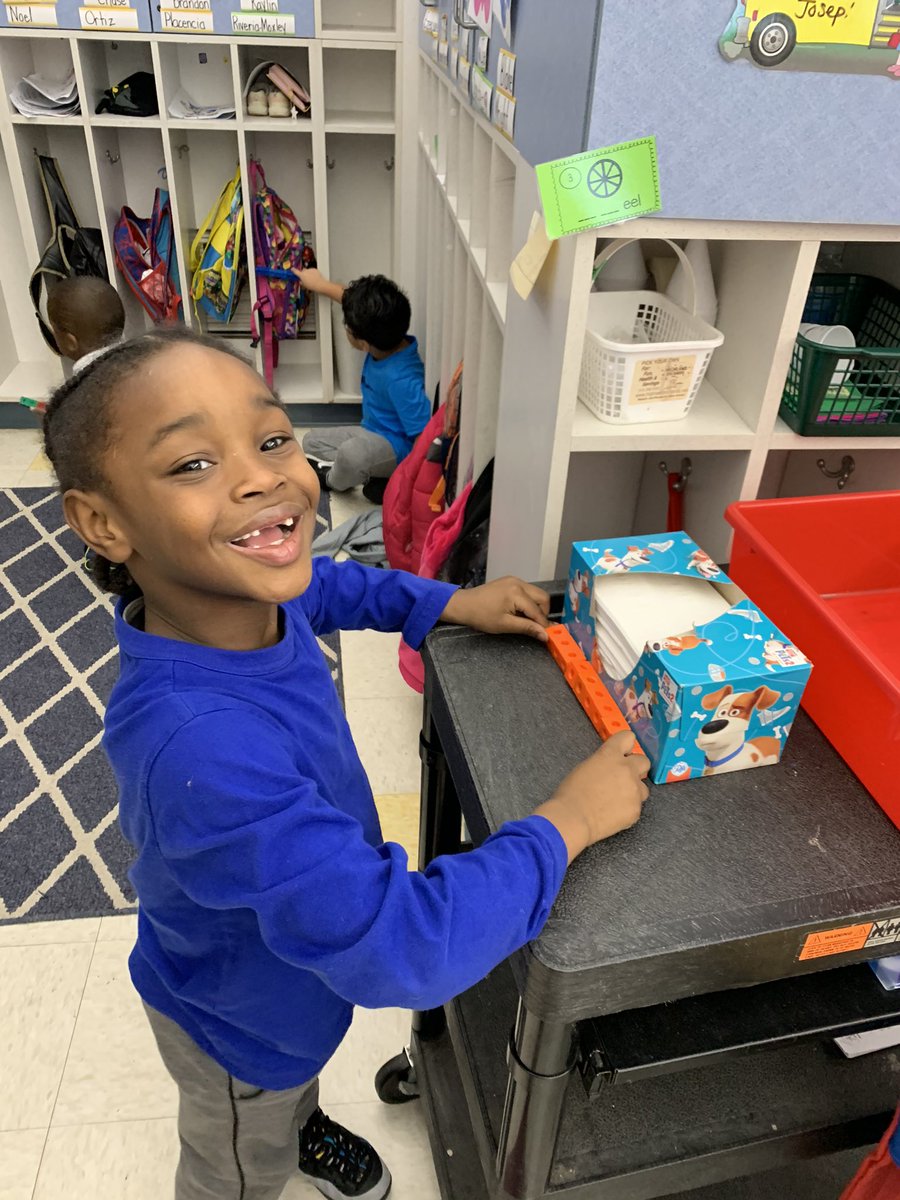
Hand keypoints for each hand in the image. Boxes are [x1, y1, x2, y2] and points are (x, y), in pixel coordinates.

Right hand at [293, 266, 325, 291]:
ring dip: (308, 273)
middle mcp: (305, 271)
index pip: (296, 271)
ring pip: (308, 270)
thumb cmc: (311, 286)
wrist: (320, 284)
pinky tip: (315, 277)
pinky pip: (312, 270)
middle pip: (303, 271)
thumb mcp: (305, 286)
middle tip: (305, 278)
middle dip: (303, 273)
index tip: (292, 269)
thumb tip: (301, 281)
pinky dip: (313, 273)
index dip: (293, 270)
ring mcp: (310, 269)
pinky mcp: (315, 269)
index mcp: (301, 275)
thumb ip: (301, 282)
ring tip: (312, 279)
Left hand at [440, 577, 550, 641]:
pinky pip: (527, 591)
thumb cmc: (481, 616)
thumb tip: (545, 635)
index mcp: (517, 593)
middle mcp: (518, 583)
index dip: (544, 624)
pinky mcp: (511, 581)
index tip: (548, 635)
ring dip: (536, 607)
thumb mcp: (505, 625)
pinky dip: (528, 601)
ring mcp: (515, 580)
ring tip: (526, 619)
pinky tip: (519, 611)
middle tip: (536, 626)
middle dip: (543, 613)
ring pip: (536, 593)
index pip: (538, 610)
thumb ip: (527, 628)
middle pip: (543, 597)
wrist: (464, 605)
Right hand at [535, 731, 649, 863]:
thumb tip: (611, 766)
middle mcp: (626, 769)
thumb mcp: (585, 767)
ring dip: (633, 791)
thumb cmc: (572, 793)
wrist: (573, 818)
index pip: (628, 737)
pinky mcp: (636, 809)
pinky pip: (636, 806)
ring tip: (616, 800)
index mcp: (610, 755)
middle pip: (644, 761)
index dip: (625, 745)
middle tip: (623, 777)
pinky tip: (613, 813)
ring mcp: (634, 790)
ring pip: (643, 787)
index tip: (623, 752)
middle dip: (635, 768)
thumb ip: (603, 762)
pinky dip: (627, 809)